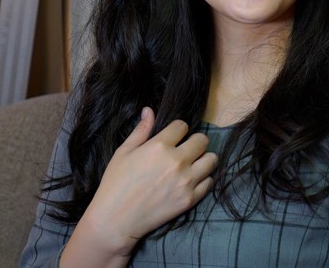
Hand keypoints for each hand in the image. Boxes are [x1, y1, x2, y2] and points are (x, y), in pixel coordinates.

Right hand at [62, 108, 216, 264]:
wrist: (116, 219)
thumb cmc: (116, 183)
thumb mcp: (124, 152)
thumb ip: (141, 130)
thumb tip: (149, 110)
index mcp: (159, 146)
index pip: (183, 126)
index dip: (177, 130)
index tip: (173, 137)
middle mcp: (177, 161)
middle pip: (202, 140)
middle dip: (194, 141)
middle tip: (185, 150)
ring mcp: (186, 181)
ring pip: (212, 159)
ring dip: (203, 159)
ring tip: (192, 164)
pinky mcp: (190, 199)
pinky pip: (209, 182)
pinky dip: (203, 179)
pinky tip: (191, 180)